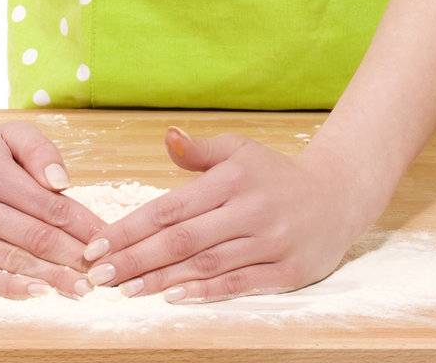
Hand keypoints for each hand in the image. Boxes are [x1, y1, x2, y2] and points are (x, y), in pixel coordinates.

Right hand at [0, 120, 111, 300]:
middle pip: (34, 238)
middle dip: (72, 257)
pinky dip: (12, 288)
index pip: (48, 205)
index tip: (105, 239)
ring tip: (79, 289)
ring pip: (12, 262)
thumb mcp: (10, 134)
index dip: (81, 225)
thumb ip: (41, 150)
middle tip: (100, 273)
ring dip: (50, 278)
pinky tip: (39, 292)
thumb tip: (61, 183)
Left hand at [79, 126, 375, 303]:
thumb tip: (168, 137)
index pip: (172, 206)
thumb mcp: (241, 151)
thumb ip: (201, 151)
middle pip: (183, 240)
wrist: (338, 195)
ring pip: (206, 265)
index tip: (97, 245)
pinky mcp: (286, 270)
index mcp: (234, 177)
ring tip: (124, 291)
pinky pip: (239, 284)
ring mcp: (270, 241)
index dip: (131, 228)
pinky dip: (205, 293)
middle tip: (97, 276)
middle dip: (135, 260)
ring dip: (161, 280)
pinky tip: (173, 297)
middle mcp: (250, 208)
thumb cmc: (275, 174)